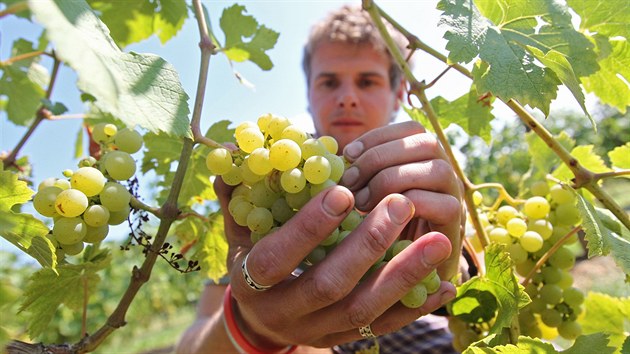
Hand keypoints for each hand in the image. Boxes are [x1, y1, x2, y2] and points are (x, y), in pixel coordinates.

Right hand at [214, 173, 455, 348]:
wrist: (264, 320)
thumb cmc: (254, 262)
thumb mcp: (240, 233)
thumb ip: (239, 197)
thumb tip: (227, 151)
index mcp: (252, 283)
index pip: (277, 259)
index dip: (308, 228)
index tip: (344, 192)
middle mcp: (286, 313)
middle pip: (329, 285)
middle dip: (367, 246)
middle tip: (401, 204)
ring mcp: (320, 330)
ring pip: (364, 310)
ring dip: (403, 276)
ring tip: (437, 241)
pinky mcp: (347, 339)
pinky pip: (386, 328)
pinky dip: (416, 307)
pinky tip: (445, 285)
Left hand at [340, 120, 464, 280]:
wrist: (404, 282)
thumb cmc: (377, 235)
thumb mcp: (363, 199)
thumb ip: (356, 177)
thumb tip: (329, 156)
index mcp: (423, 161)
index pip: (412, 129)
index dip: (378, 136)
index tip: (347, 154)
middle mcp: (444, 175)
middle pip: (426, 142)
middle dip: (380, 157)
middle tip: (350, 182)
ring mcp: (454, 199)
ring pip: (437, 169)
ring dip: (393, 179)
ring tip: (362, 202)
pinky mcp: (456, 227)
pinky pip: (444, 205)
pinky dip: (409, 205)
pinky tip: (380, 219)